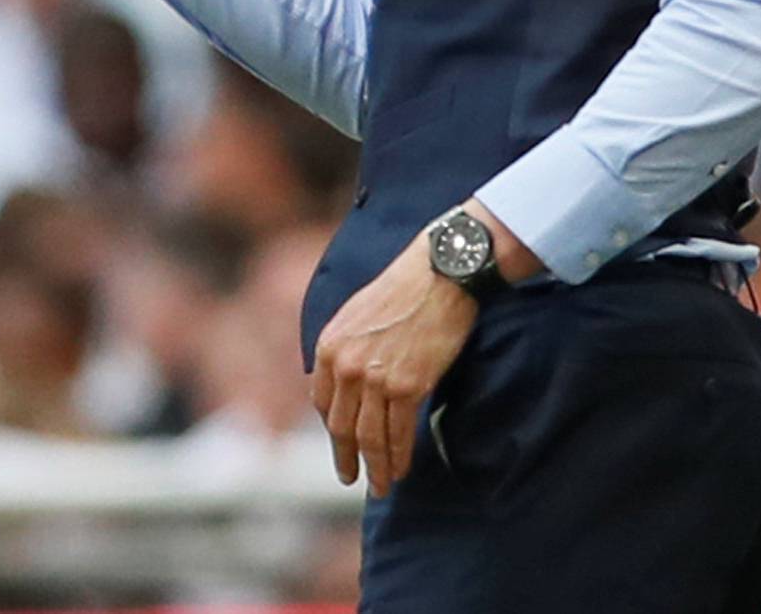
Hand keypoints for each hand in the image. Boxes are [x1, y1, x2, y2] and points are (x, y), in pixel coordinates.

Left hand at [310, 235, 477, 497]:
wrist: (439, 274)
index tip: (340, 445)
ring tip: (381, 485)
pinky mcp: (408, 386)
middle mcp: (346, 366)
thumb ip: (345, 349)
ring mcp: (376, 378)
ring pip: (370, 438)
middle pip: (341, 427)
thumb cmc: (403, 290)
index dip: (331, 431)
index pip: (322, 402)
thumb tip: (344, 384)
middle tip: (351, 478)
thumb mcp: (356, 315)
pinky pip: (399, 434)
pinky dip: (399, 457)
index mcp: (329, 346)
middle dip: (346, 458)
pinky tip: (401, 469)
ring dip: (376, 468)